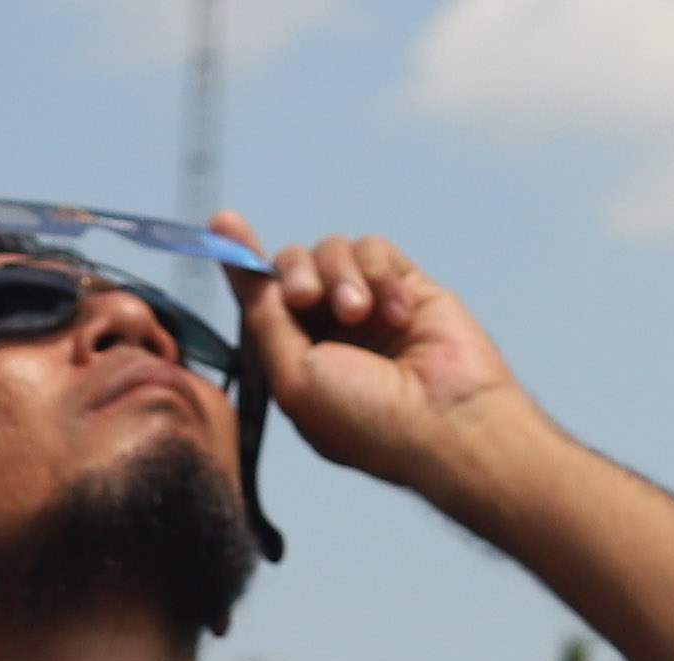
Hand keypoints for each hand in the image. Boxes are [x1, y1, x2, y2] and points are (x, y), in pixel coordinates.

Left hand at [233, 225, 535, 505]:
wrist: (448, 422)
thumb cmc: (368, 421)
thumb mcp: (293, 378)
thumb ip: (263, 318)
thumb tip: (238, 264)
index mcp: (297, 361)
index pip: (263, 301)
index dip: (243, 262)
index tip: (225, 224)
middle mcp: (330, 332)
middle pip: (292, 266)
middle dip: (294, 273)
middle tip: (308, 298)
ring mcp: (369, 308)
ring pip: (333, 251)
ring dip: (341, 277)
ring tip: (361, 314)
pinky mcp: (406, 287)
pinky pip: (374, 250)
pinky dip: (380, 275)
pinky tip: (398, 314)